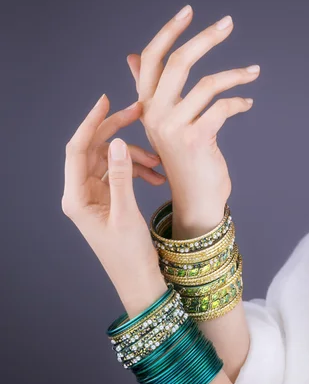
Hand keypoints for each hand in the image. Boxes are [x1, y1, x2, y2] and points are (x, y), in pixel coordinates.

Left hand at [61, 94, 166, 314]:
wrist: (139, 282)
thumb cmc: (130, 256)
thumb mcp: (126, 214)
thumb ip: (122, 177)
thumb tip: (119, 143)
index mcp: (76, 198)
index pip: (77, 149)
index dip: (91, 122)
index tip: (106, 101)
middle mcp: (81, 194)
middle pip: (93, 150)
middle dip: (116, 132)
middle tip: (139, 114)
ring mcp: (94, 197)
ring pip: (110, 161)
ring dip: (134, 156)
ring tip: (158, 162)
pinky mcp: (107, 201)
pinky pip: (119, 174)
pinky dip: (137, 170)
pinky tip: (156, 176)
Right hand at [126, 5, 259, 235]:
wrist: (195, 199)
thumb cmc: (184, 159)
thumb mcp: (164, 123)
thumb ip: (151, 90)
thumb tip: (132, 55)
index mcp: (146, 107)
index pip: (150, 60)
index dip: (168, 32)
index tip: (188, 11)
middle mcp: (155, 115)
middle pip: (179, 63)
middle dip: (206, 38)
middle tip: (228, 23)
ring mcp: (174, 128)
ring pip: (206, 83)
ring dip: (235, 74)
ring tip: (253, 72)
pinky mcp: (196, 139)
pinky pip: (222, 107)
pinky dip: (239, 101)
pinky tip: (247, 102)